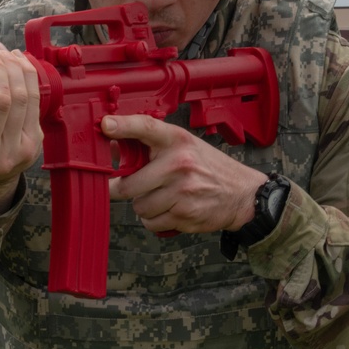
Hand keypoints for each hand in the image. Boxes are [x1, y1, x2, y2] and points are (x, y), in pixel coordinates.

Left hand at [103, 114, 266, 234]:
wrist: (243, 195)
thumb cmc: (209, 168)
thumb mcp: (185, 146)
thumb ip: (153, 146)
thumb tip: (112, 148)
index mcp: (178, 141)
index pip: (147, 127)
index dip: (123, 125)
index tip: (105, 125)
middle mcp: (179, 164)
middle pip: (128, 185)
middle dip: (123, 189)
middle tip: (127, 187)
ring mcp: (182, 191)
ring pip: (139, 207)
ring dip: (144, 206)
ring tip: (161, 197)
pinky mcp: (185, 215)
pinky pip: (151, 223)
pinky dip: (155, 220)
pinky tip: (170, 209)